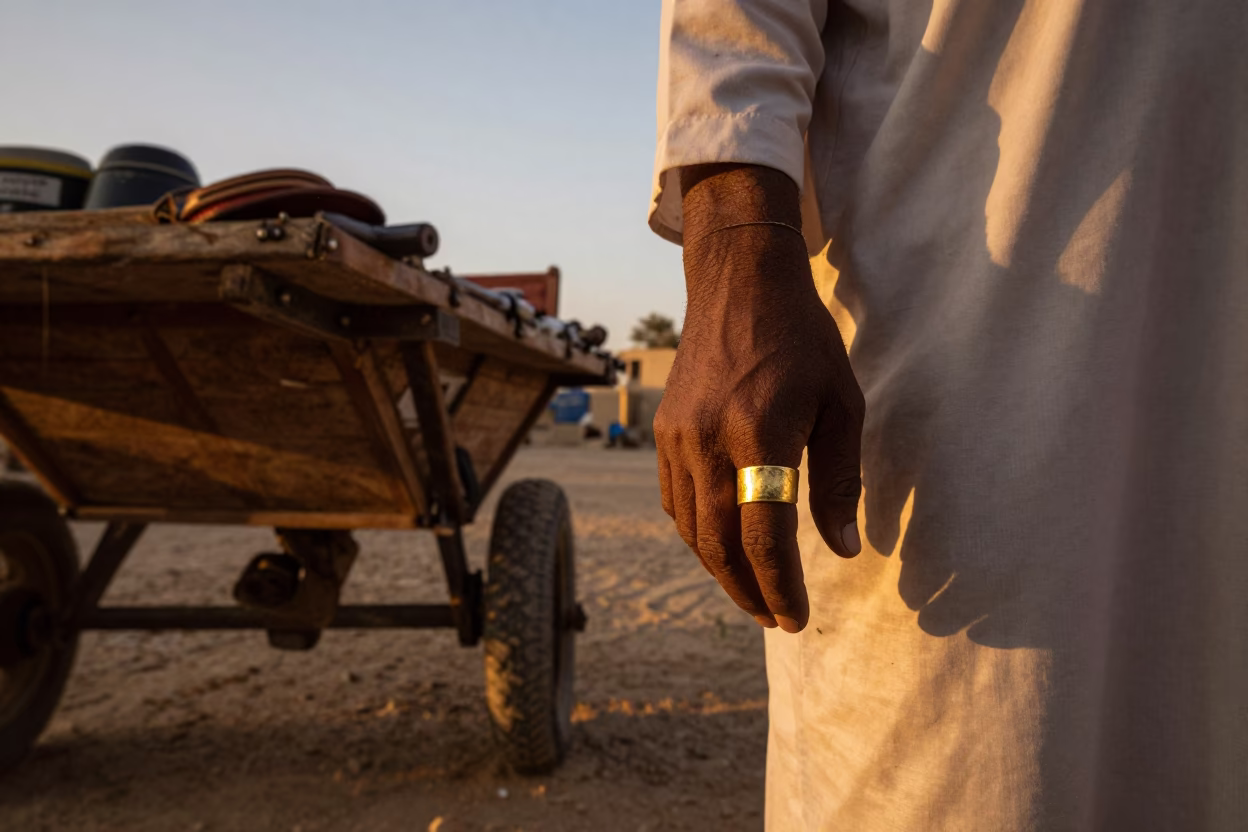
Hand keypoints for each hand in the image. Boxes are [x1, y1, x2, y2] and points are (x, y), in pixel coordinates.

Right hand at [654, 164, 863, 632]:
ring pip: (692, 528)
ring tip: (752, 594)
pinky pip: (675, 501)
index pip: (764, 535)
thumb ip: (840, 480)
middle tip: (775, 620)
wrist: (738, 283)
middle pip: (720, 543)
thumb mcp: (841, 404)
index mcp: (760, 434)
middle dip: (748, 591)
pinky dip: (697, 535)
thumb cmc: (803, 340)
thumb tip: (841, 549)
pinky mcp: (663, 432)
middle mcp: (708, 441)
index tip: (796, 618)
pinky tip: (720, 547)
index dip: (780, 587)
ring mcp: (677, 437)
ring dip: (720, 570)